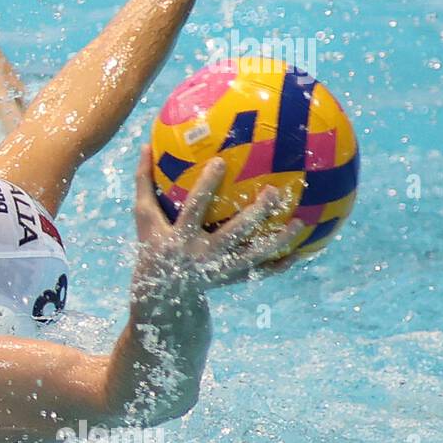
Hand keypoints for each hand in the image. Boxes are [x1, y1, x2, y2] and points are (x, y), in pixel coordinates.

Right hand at [132, 146, 302, 295]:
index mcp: (178, 238)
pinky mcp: (230, 281)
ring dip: (277, 241)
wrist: (161, 295)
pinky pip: (259, 273)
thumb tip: (144, 146)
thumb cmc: (153, 246)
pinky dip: (279, 265)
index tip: (221, 161)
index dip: (206, 186)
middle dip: (255, 213)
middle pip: (233, 233)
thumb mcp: (144, 218)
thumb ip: (144, 183)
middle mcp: (201, 255)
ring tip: (298, 222)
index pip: (193, 208)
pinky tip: (299, 252)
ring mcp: (218, 271)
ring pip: (253, 256)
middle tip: (274, 191)